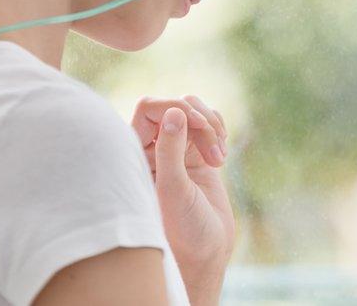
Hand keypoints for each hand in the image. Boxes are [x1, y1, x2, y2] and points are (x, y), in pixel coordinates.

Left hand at [130, 95, 235, 301]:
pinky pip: (208, 123)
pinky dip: (220, 130)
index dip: (175, 108)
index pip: (149, 108)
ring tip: (220, 156)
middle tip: (215, 151)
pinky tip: (222, 154)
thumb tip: (175, 111)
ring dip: (212, 126)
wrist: (205, 250)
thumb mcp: (173, 189)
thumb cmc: (180, 228)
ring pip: (193, 111)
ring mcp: (176, 148)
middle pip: (175, 106)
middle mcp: (152, 147)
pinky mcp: (198, 152)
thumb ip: (170, 150)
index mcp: (134, 153)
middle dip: (200, 121)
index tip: (198, 125)